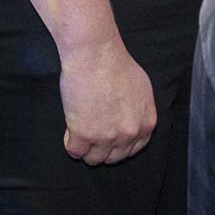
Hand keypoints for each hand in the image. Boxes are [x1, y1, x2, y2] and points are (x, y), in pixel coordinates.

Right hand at [58, 35, 156, 164]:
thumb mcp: (142, 88)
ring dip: (85, 149)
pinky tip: (69, 133)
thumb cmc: (116, 64)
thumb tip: (132, 119)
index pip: (133, 150)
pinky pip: (74, 151)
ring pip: (93, 159)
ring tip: (79, 135)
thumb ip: (140, 110)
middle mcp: (128, 134)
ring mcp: (106, 137)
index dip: (118, 146)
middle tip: (92, 136)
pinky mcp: (84, 135)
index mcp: (145, 124)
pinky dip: (70, 144)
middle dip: (102, 149)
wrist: (96, 55)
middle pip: (113, 158)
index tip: (108, 141)